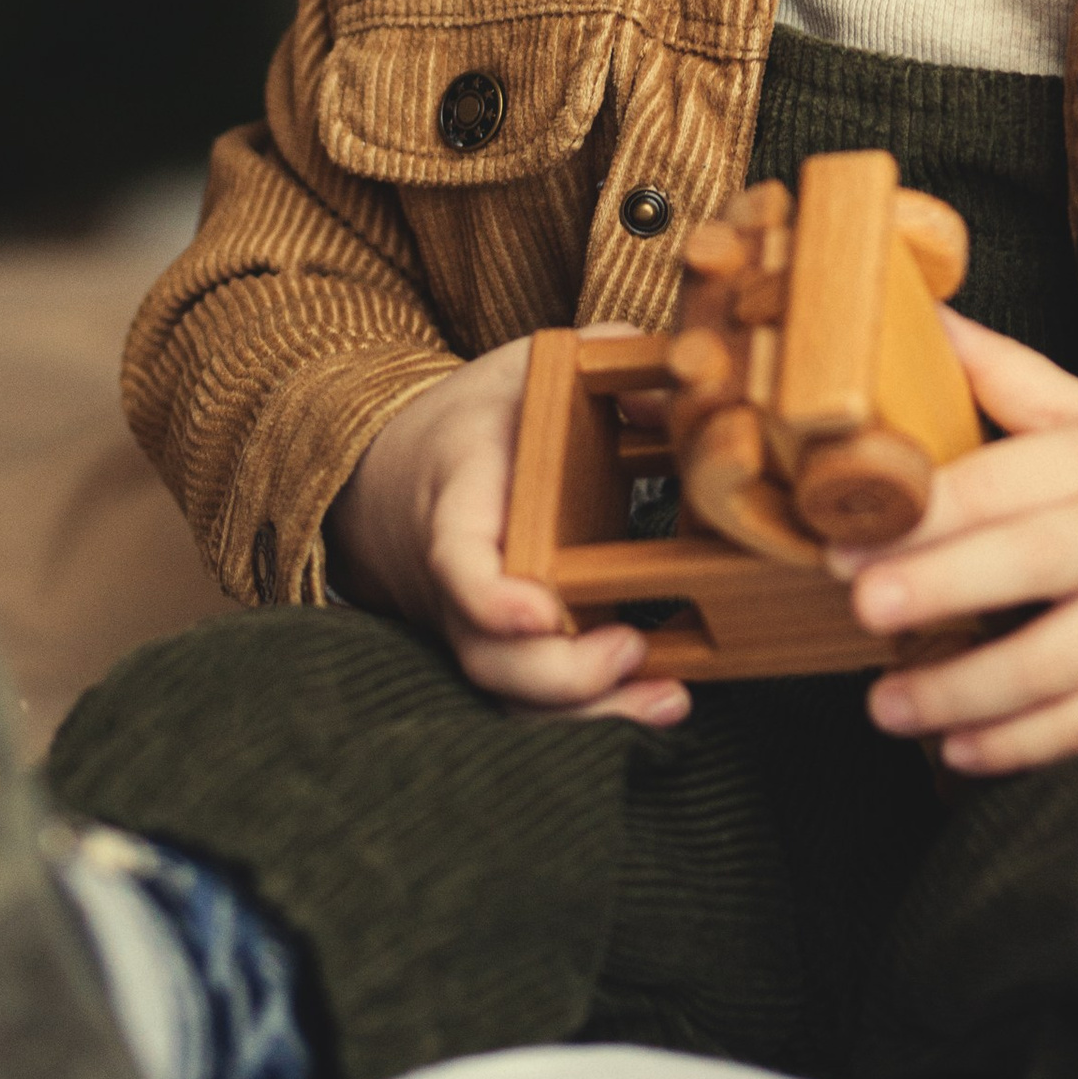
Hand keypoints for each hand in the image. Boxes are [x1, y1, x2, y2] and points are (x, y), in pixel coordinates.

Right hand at [326, 334, 690, 728]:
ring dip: (589, 713)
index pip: (458, 562)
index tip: (543, 611)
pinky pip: (534, 706)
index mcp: (458, 504)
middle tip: (631, 649)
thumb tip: (681, 398)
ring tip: (669, 699)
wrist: (396, 475)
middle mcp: (456, 585)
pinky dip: (592, 716)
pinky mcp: (502, 656)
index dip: (491, 597)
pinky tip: (658, 701)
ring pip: (512, 697)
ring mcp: (473, 631)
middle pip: (486, 655)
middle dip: (559, 674)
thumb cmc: (479, 420)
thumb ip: (609, 362)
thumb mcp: (532, 369)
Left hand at [836, 313, 1077, 774]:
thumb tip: (924, 317)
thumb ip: (1006, 374)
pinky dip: (1021, 744)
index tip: (851, 534)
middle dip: (940, 586)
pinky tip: (959, 749)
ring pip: (1053, 664)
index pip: (1005, 482)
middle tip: (863, 606)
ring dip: (962, 691)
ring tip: (885, 704)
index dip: (926, 510)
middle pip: (1028, 564)